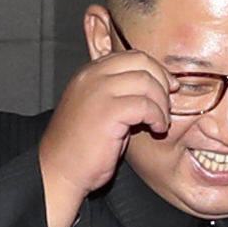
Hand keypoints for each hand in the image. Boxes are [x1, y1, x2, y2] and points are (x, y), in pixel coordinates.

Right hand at [37, 45, 174, 226]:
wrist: (60, 169)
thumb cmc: (81, 146)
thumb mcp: (99, 108)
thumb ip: (120, 92)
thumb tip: (155, 86)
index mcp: (90, 72)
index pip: (132, 56)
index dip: (156, 70)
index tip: (168, 87)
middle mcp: (92, 76)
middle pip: (142, 62)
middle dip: (162, 82)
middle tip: (167, 105)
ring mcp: (98, 91)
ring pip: (146, 82)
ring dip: (162, 103)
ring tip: (161, 123)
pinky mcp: (107, 112)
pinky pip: (145, 105)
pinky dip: (158, 118)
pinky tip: (157, 130)